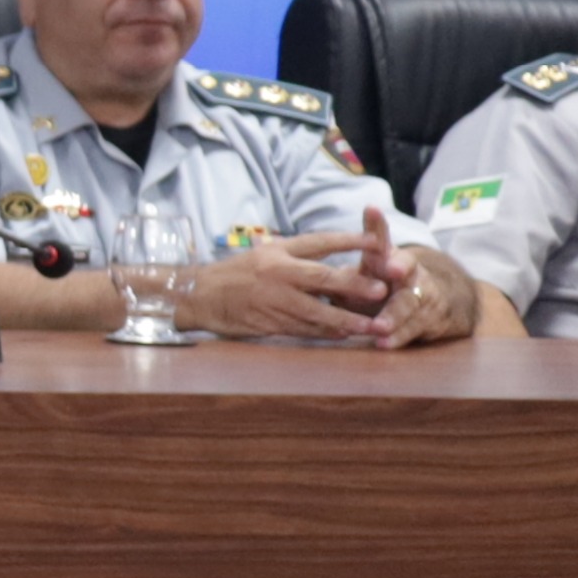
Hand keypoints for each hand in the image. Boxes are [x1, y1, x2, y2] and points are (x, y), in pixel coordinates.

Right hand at [180, 226, 393, 340]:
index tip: (376, 242)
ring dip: (345, 319)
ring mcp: (272, 300)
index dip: (348, 241)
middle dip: (354, 285)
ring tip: (370, 325)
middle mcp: (276, 273)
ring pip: (316, 311)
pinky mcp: (267, 323)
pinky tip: (342, 335)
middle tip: (381, 290)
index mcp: (277, 252)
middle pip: (322, 278)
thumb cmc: (235, 274)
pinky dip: (324, 333)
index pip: (319, 242)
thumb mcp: (264, 253)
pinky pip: (301, 329)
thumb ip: (297, 253)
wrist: (196, 297)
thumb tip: (336, 249)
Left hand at [351, 206, 478, 349]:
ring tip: (379, 326)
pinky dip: (397, 337)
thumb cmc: (382, 285)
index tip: (370, 211)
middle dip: (400, 267)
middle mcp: (408, 273)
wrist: (430, 306)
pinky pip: (411, 329)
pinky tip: (383, 344)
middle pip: (407, 267)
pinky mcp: (426, 319)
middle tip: (391, 268)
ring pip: (408, 303)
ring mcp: (420, 295)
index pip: (382, 236)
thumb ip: (339, 267)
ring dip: (393, 315)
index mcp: (387, 257)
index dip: (377, 225)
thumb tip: (304, 266)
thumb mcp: (361, 273)